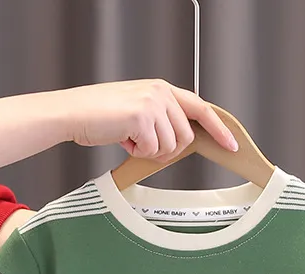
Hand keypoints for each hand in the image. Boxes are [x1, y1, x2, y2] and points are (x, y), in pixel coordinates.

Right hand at [60, 79, 238, 159]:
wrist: (73, 113)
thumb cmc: (101, 116)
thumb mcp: (138, 111)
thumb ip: (163, 120)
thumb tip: (181, 143)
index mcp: (162, 89)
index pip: (201, 108)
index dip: (218, 129)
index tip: (231, 145)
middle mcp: (160, 92)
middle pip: (186, 138)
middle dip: (167, 149)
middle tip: (143, 144)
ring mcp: (152, 103)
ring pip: (171, 148)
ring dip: (150, 152)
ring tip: (130, 138)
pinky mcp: (142, 118)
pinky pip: (152, 151)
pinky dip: (137, 153)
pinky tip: (123, 139)